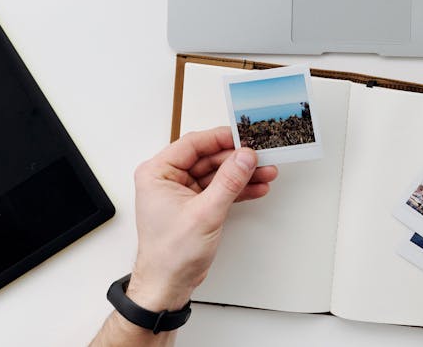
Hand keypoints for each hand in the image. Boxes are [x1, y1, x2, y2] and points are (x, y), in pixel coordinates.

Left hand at [125, 127, 278, 310]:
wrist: (168, 285)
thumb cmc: (169, 255)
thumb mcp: (205, 213)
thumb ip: (228, 182)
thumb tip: (244, 157)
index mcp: (157, 173)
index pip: (193, 144)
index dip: (220, 139)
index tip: (243, 137)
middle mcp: (167, 179)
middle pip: (208, 158)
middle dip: (236, 160)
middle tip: (260, 158)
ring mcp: (182, 192)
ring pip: (217, 174)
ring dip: (241, 175)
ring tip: (265, 173)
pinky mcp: (195, 205)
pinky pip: (219, 189)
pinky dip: (237, 189)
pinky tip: (256, 188)